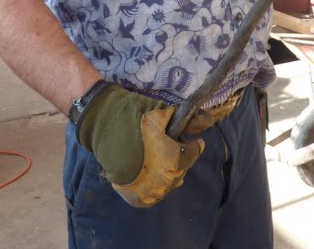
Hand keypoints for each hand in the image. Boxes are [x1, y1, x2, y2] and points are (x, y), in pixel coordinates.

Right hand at [76, 83, 203, 207]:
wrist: (104, 131)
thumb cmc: (134, 121)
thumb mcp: (161, 114)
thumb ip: (187, 119)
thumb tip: (209, 120)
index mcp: (174, 158)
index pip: (192, 152)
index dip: (193, 145)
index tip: (194, 141)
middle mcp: (165, 180)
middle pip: (181, 170)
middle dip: (180, 160)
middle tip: (174, 149)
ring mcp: (151, 192)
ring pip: (168, 184)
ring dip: (169, 173)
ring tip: (162, 161)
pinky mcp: (138, 198)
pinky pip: (153, 194)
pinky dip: (154, 184)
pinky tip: (151, 172)